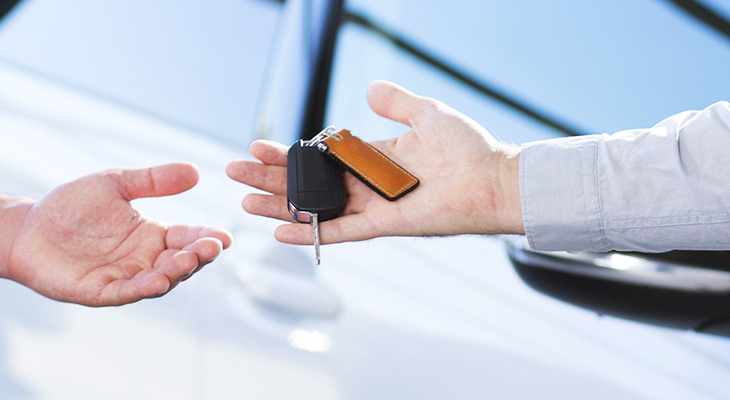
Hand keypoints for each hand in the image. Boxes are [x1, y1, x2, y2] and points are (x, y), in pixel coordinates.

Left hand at [6, 163, 231, 305]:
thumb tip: (195, 172)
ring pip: (159, 280)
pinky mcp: (98, 291)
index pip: (187, 238)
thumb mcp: (116, 183)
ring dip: (176, 272)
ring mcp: (122, 278)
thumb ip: (154, 180)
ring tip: (189, 260)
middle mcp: (142, 260)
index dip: (206, 238)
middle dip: (198, 256)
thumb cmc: (70, 206)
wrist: (27, 227)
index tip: (225, 236)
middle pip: (179, 262)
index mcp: (151, 235)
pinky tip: (158, 280)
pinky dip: (143, 288)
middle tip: (212, 247)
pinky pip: (125, 293)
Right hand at [226, 80, 523, 244]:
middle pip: (307, 183)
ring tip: (244, 200)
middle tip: (234, 172)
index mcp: (373, 159)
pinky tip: (280, 229)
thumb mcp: (428, 113)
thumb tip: (370, 89)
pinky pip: (339, 231)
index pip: (319, 158)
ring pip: (314, 208)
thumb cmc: (470, 149)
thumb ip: (396, 103)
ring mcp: (372, 206)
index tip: (257, 146)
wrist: (495, 179)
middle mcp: (366, 185)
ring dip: (278, 204)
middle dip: (270, 178)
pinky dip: (310, 232)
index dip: (287, 154)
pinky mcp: (383, 225)